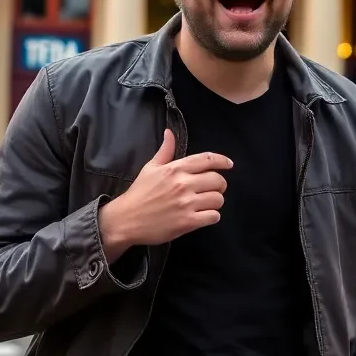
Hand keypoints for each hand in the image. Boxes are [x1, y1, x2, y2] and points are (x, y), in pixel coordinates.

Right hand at [98, 129, 231, 260]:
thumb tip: (169, 132)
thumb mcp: (150, 168)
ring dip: (215, 201)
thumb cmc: (139, 193)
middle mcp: (183, 184)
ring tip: (206, 203)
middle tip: (213, 188)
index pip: (207, 160)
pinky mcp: (187, 222)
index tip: (229, 164)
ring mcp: (186, 204)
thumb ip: (165, 150)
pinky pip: (213, 217)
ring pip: (218, 199)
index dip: (222, 161)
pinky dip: (212, 216)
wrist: (126, 219)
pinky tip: (204, 215)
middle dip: (219, 184)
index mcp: (175, 169)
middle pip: (218, 180)